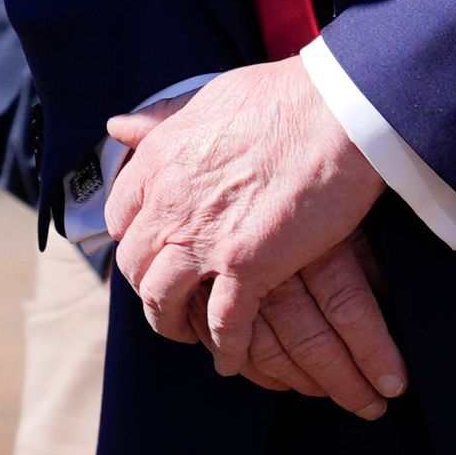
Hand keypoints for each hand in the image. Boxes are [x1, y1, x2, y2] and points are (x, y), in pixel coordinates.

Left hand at [106, 59, 395, 394]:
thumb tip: (119, 125)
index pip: (121, 214)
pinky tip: (230, 358)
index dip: (136, 237)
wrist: (336, 110)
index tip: (154, 247)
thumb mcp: (206, 97)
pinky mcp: (247, 267)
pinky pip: (222, 323)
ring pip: (162, 299)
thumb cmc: (284, 97)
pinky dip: (225, 346)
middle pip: (135, 263)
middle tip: (168, 296)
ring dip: (171, 323)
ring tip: (187, 334)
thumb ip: (162, 119)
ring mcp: (204, 238)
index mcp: (158, 159)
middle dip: (147, 284)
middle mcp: (169, 201)